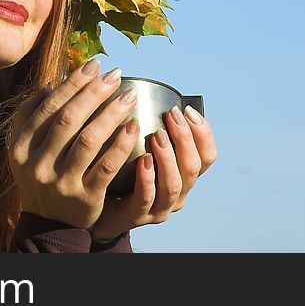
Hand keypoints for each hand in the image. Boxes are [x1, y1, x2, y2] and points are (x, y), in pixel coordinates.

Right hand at [8, 59, 140, 229]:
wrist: (49, 223)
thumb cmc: (40, 174)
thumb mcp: (24, 148)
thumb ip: (30, 116)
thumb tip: (50, 85)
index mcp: (21, 146)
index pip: (49, 106)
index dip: (73, 83)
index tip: (94, 65)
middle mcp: (38, 164)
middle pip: (69, 119)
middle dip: (94, 92)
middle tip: (115, 75)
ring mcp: (61, 182)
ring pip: (89, 140)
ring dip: (111, 113)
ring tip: (129, 95)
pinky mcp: (85, 198)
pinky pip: (106, 166)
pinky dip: (120, 145)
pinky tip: (134, 127)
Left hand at [89, 103, 216, 241]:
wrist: (97, 210)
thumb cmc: (121, 173)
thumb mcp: (141, 150)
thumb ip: (150, 128)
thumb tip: (145, 90)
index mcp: (183, 176)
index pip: (207, 156)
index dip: (203, 133)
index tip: (187, 110)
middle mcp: (177, 193)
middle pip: (193, 168)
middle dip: (186, 139)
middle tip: (171, 116)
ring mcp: (158, 207)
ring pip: (174, 185)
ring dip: (168, 157)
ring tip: (158, 135)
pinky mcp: (136, 215)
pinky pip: (146, 198)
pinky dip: (147, 177)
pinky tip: (142, 159)